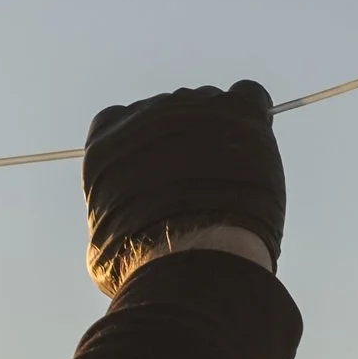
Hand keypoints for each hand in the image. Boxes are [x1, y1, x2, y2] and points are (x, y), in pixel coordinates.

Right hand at [81, 80, 284, 295]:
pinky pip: (248, 95)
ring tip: (230, 178)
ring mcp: (192, 107)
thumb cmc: (146, 263)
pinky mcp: (237, 111)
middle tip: (199, 183)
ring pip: (207, 105)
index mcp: (107, 143)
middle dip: (182, 142)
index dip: (141, 147)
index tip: (155, 171)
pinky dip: (251, 115)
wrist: (193, 255)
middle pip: (167, 113)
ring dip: (218, 133)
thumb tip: (118, 229)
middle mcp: (145, 115)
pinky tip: (253, 148)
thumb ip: (111, 218)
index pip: (118, 124)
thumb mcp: (104, 247)